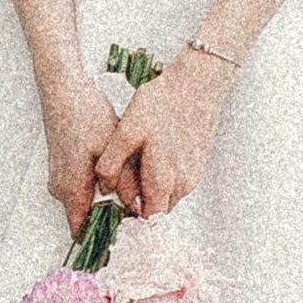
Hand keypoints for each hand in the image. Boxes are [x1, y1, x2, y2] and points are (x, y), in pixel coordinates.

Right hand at [41, 80, 120, 237]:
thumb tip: (137, 207)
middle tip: (135, 209)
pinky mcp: (61, 168)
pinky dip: (96, 186)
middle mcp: (60, 189)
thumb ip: (124, 181)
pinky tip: (113, 170)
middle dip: (109, 216)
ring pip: (84, 201)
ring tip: (127, 186)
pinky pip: (80, 188)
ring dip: (104, 199)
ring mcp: (58, 179)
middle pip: (86, 217)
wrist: (63, 92)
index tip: (125, 237)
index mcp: (71, 189)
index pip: (83, 231)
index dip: (104, 237)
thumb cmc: (85, 115)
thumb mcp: (112, 148)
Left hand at [87, 45, 232, 218]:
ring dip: (151, 189)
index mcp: (163, 181)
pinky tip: (154, 153)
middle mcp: (182, 184)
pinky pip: (177, 182)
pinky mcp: (198, 164)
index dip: (129, 220)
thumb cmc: (163, 103)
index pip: (147, 221)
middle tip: (120, 183)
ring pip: (166, 196)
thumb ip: (112, 165)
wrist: (198, 82)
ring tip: (136, 163)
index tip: (114, 212)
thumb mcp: (127, 131)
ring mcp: (193, 174)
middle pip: (156, 210)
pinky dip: (163, 176)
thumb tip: (104, 189)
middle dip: (139, 203)